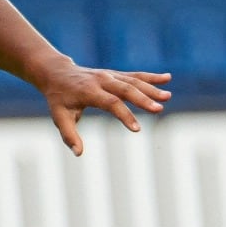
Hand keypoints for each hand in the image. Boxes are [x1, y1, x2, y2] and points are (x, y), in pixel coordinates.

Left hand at [38, 61, 168, 154]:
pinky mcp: (115, 74)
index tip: (137, 129)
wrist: (58, 73)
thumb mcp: (59, 117)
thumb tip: (78, 153)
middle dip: (143, 99)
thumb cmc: (59, 99)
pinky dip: (150, 77)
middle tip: (159, 109)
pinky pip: (135, 75)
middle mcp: (102, 80)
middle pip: (126, 89)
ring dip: (151, 88)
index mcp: (89, 91)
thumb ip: (69, 135)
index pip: (110, 103)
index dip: (124, 115)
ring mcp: (110, 75)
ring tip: (167, 97)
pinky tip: (167, 78)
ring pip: (133, 81)